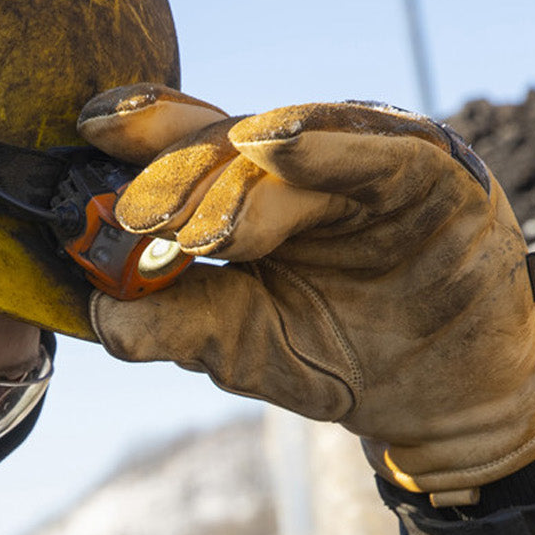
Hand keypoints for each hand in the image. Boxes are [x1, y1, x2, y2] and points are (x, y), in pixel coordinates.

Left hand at [78, 84, 534, 504]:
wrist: (445, 405)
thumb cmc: (341, 358)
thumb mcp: (248, 346)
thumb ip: (179, 322)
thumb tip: (99, 311)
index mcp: (260, 193)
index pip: (195, 150)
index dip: (145, 134)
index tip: (90, 129)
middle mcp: (313, 164)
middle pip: (233, 144)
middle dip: (181, 174)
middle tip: (136, 213)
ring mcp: (376, 162)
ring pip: (296, 145)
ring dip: (241, 172)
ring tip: (199, 218)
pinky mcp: (441, 177)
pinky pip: (382, 153)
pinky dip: (333, 148)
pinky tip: (281, 146)